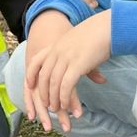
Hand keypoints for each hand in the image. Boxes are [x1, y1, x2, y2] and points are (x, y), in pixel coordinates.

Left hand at [25, 10, 110, 132]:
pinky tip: (65, 105)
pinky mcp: (77, 65)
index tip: (29, 85)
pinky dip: (64, 97)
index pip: (36, 61)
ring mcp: (66, 58)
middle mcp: (57, 52)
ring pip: (53, 83)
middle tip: (46, 105)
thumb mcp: (77, 42)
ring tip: (56, 109)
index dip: (31, 74)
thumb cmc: (96, 35)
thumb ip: (72, 54)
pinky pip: (66, 85)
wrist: (107, 27)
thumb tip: (77, 65)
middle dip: (43, 93)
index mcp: (55, 46)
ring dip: (53, 99)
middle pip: (43, 76)